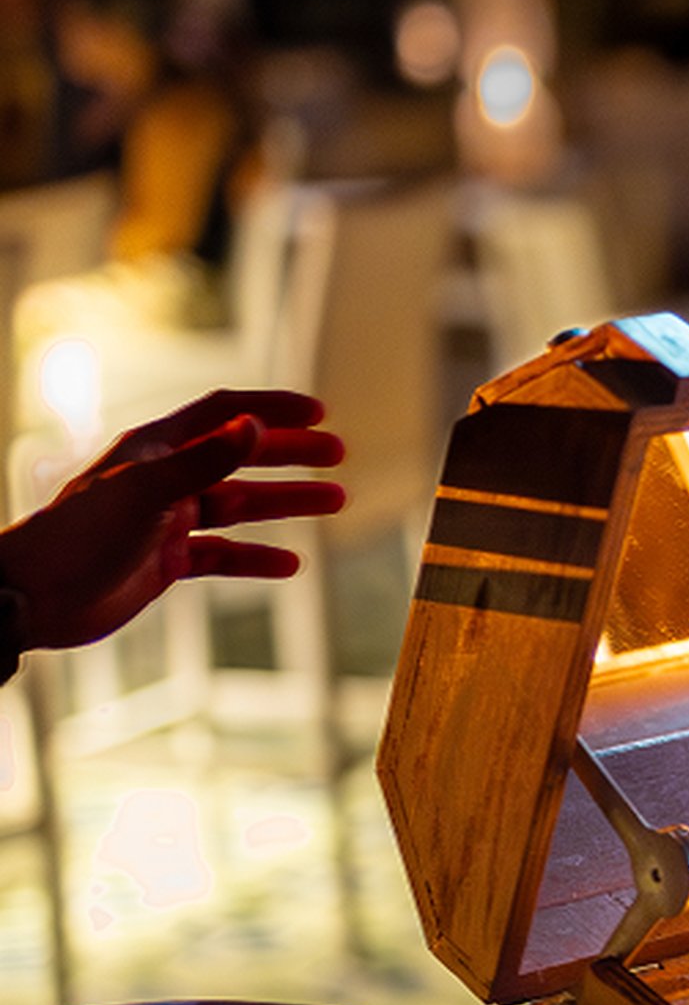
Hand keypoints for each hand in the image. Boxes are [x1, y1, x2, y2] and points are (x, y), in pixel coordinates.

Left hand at [0, 388, 345, 650]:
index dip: (270, 407)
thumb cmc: (78, 535)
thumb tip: (254, 425)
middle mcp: (166, 479)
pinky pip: (224, 555)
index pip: (223, 413)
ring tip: (334, 501)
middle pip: (240, 456)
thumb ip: (205, 460)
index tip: (318, 411)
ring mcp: (169, 521)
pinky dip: (257, 557)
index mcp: (156, 449)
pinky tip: (291, 564)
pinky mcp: (168, 561)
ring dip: (286, 502)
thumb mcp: (147, 492)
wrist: (35, 596)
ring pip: (240, 506)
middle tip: (336, 455)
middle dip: (290, 453)